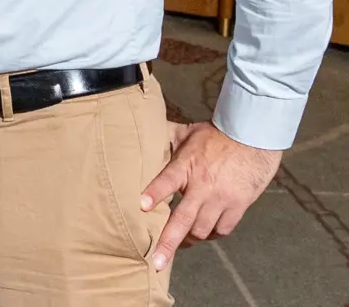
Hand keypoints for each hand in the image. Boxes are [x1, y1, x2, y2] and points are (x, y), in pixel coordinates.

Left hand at [140, 120, 280, 270]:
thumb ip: (167, 139)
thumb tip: (145, 133)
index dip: (155, 193)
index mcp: (186, 165)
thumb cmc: (217, 135)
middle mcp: (203, 186)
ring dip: (190, 238)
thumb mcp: (187, 132)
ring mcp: (222, 198)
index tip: (142, 206)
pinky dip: (214, 233)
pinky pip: (224, 228)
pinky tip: (207, 232)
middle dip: (169, 243)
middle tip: (158, 262)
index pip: (167, 180)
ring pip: (203, 230)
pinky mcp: (239, 204)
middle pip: (183, 219)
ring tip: (180, 243)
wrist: (254, 137)